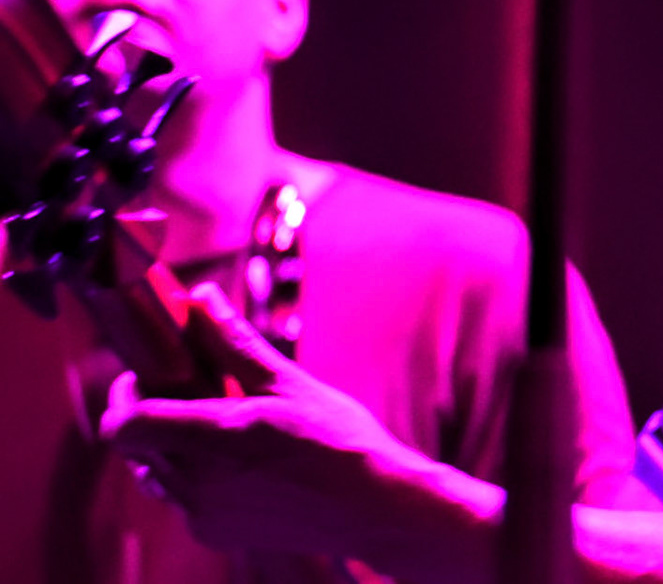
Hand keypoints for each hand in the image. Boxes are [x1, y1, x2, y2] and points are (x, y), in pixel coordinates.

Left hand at [105, 282, 471, 558]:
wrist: (370, 506)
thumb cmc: (337, 440)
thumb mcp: (287, 382)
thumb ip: (233, 342)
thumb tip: (199, 298)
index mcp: (214, 440)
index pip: (126, 425)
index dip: (124, 395)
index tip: (143, 371)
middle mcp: (197, 484)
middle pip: (137, 444)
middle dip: (151, 408)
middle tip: (187, 383)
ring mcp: (202, 514)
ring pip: (156, 471)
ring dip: (170, 440)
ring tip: (216, 418)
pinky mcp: (213, 532)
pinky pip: (181, 496)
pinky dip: (193, 470)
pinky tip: (237, 454)